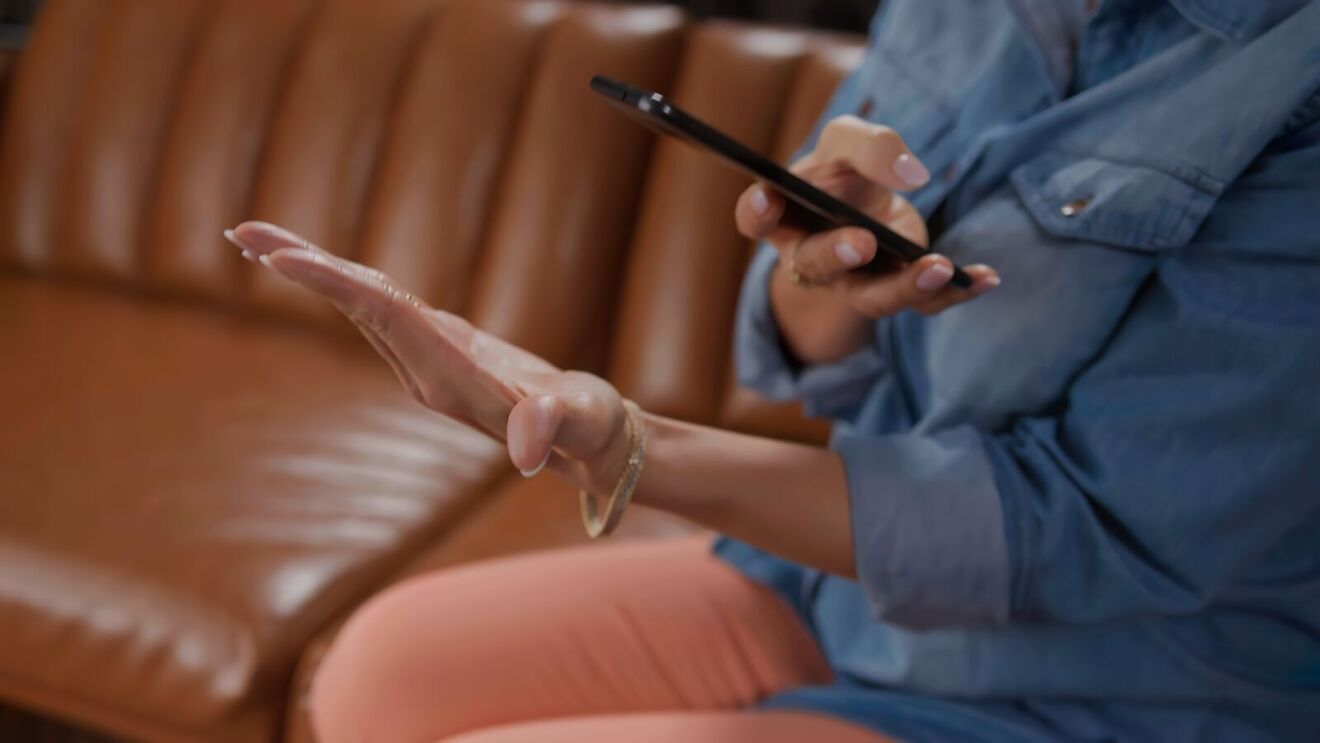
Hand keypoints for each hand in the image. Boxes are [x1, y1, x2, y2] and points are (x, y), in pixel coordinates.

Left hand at [224, 222, 630, 493]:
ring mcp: (428, 364)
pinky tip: (323, 266)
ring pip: (361, 306)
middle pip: (354, 307)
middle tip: (238, 228)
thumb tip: (526, 447)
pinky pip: (380, 310)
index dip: (333, 283)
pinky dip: (346, 282)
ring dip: (314, 271)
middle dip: (300, 268)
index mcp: (449, 376)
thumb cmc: (592, 429)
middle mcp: (426, 372)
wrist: (588, 449)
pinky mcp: (439, 354)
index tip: (277, 259)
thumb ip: (553, 424)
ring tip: (258, 239)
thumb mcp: (582, 421)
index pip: (382, 316)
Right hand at [733, 116, 998, 360]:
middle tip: (861, 241)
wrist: (870, 196)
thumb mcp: (850, 140)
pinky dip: (957, 293)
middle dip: (836, 255)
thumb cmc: (846, 169)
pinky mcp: (895, 288)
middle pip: (814, 267)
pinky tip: (986, 277)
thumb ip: (870, 146)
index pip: (757, 219)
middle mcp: (811, 258)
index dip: (757, 211)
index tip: (767, 196)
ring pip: (872, 297)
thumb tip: (911, 173)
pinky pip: (923, 302)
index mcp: (785, 216)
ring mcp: (853, 282)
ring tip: (940, 267)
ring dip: (905, 286)